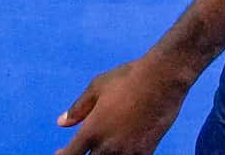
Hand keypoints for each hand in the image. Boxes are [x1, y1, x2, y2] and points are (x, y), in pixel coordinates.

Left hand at [55, 54, 189, 154]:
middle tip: (85, 148)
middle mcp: (107, 147)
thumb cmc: (128, 77)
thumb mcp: (98, 85)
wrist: (163, 78)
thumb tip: (61, 123)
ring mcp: (126, 154)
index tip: (61, 152)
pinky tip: (121, 149)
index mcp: (92, 131)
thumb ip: (79, 107)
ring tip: (103, 148)